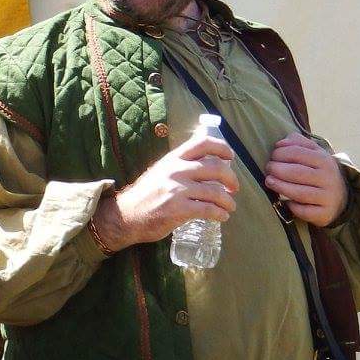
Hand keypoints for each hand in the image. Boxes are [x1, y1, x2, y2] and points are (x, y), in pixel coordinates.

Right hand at [93, 133, 237, 249]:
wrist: (125, 216)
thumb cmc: (146, 195)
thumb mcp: (161, 171)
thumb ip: (180, 165)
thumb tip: (206, 161)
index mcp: (173, 158)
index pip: (203, 143)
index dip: (222, 148)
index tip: (230, 158)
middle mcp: (176, 170)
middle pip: (215, 168)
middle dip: (231, 179)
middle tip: (234, 188)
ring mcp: (177, 190)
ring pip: (215, 191)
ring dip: (228, 201)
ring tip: (230, 207)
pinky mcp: (178, 209)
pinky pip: (208, 210)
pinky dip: (220, 214)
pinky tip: (222, 216)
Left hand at [265, 132, 347, 226]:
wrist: (341, 197)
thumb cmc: (320, 172)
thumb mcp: (315, 154)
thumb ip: (298, 144)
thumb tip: (281, 143)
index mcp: (325, 160)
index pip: (298, 153)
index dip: (281, 153)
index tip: (272, 156)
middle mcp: (328, 178)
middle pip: (297, 172)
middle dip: (277, 169)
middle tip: (268, 169)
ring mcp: (327, 196)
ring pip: (299, 193)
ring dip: (280, 187)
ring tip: (269, 181)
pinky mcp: (324, 213)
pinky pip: (304, 211)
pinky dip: (293, 207)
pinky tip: (285, 202)